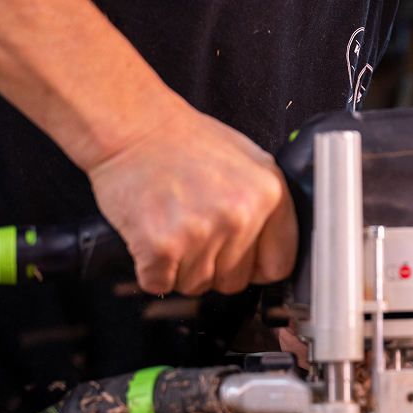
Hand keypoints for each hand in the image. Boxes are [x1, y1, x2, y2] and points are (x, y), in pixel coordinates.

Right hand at [87, 101, 297, 295]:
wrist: (134, 127)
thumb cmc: (184, 140)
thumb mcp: (247, 160)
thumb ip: (266, 205)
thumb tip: (273, 246)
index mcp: (269, 193)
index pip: (278, 265)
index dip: (255, 265)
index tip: (240, 258)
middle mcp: (240, 215)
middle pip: (234, 281)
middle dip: (213, 264)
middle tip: (194, 226)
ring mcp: (202, 232)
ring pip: (197, 285)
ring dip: (181, 265)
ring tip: (172, 222)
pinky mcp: (162, 247)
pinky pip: (161, 285)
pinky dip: (151, 269)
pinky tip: (152, 233)